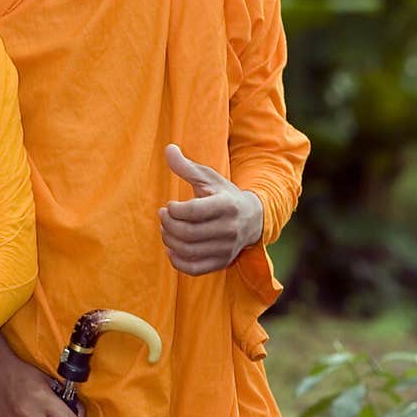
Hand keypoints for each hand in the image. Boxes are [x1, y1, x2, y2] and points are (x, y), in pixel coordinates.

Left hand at [159, 142, 263, 274]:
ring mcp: (226, 248)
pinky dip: (177, 261)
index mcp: (227, 205)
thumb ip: (186, 167)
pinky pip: (193, 268)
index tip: (170, 205)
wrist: (252, 218)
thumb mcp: (209, 178)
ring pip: (187, 250)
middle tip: (163, 216)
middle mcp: (229, 229)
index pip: (193, 211)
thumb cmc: (224, 194)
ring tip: (166, 229)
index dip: (174, 209)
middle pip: (186, 233)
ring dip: (168, 240)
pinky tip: (171, 248)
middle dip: (167, 224)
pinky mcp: (222, 262)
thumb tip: (168, 148)